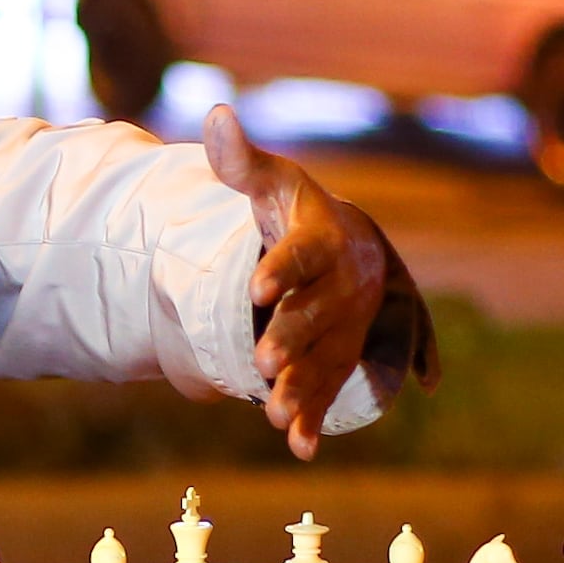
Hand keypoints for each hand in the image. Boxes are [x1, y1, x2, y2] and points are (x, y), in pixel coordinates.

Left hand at [213, 100, 408, 461]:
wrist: (349, 250)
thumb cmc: (297, 212)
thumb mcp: (272, 182)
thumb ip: (239, 159)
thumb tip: (215, 113)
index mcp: (323, 239)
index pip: (301, 253)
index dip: (281, 270)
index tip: (255, 288)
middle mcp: (341, 286)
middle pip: (315, 314)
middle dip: (292, 338)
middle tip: (262, 361)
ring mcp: (344, 326)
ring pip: (326, 359)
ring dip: (303, 387)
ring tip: (273, 412)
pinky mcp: (340, 358)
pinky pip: (332, 390)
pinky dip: (316, 419)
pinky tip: (299, 449)